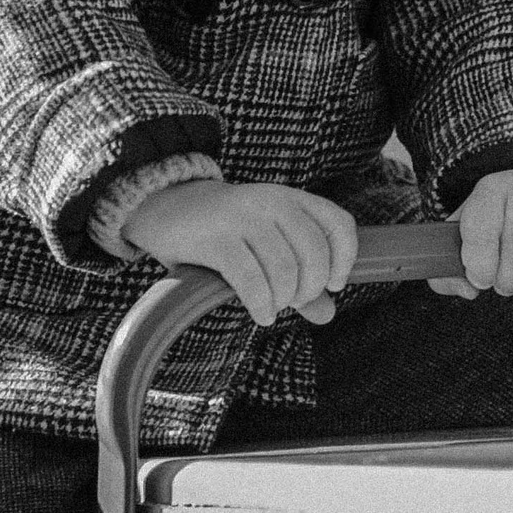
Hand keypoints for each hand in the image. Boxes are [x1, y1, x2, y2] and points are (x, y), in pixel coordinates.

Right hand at [124, 180, 357, 325]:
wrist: (168, 205)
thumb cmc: (226, 230)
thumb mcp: (268, 244)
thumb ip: (299, 277)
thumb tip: (328, 314)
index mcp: (291, 198)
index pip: (339, 224)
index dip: (344, 259)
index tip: (333, 284)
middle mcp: (272, 202)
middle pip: (314, 253)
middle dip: (309, 288)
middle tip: (293, 300)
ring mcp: (243, 218)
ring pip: (285, 269)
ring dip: (283, 299)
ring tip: (272, 307)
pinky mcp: (216, 239)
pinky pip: (252, 280)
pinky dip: (262, 304)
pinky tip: (260, 313)